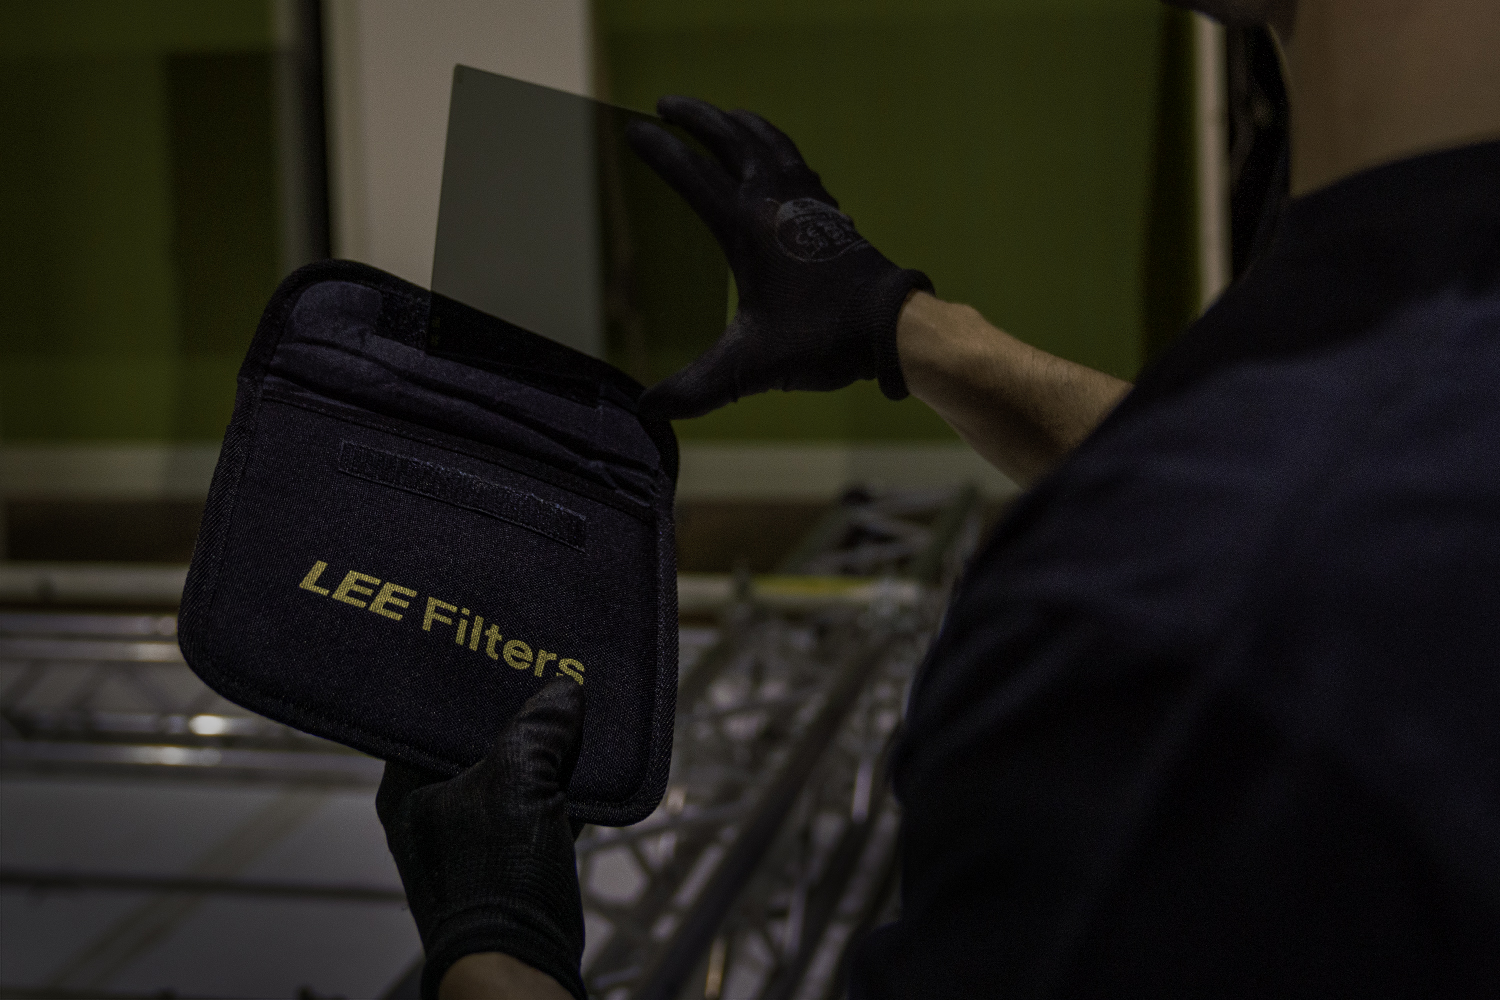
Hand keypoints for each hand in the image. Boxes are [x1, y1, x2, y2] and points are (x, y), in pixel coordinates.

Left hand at [376, 680, 586, 999]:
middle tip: (541, 675)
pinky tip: (588, 759)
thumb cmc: (495, 879)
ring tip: (570, 708)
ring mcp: (471, 838)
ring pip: (510, 774)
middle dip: (513, 716)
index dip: (461, 687)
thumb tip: (563, 692)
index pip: (427, 718)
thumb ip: (538, 731)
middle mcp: (431, 811)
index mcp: (407, 790)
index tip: (494, 654)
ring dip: (542, 751)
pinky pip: (536, 805)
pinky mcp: (510, 859)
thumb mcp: (518, 785)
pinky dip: (560, 786)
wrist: (520, 963)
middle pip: (475, 743)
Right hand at [627, 96, 932, 418]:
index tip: (633, 131)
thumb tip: (648, 411)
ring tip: (722, 116)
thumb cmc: (823, 339)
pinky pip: (797, 162)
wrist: (891, 326)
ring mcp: (808, 202)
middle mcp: (775, 201)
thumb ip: (697, 388)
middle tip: (666, 105)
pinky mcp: (831, 214)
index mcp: (746, 226)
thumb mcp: (751, 367)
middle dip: (695, 117)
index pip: (692, 175)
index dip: (660, 151)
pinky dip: (777, 147)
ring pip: (768, 142)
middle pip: (730, 139)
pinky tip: (777, 159)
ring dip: (739, 124)